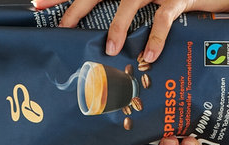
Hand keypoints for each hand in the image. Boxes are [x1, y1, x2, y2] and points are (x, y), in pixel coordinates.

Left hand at [33, 0, 228, 61]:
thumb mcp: (156, 4)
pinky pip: (165, 16)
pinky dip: (155, 36)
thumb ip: (132, 17)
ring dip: (116, 26)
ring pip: (130, 1)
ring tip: (107, 50)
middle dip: (77, 7)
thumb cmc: (188, 1)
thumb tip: (107, 46)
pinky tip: (148, 55)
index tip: (40, 5)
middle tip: (62, 27)